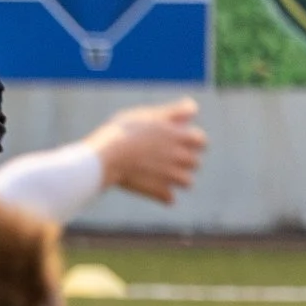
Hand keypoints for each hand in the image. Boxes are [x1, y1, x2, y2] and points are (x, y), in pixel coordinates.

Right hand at [87, 97, 205, 204]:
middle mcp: (181, 156)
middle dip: (183, 162)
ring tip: (158, 175)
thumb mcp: (146, 115)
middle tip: (162, 158)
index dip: (189, 142)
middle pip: (195, 163)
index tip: (174, 141)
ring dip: (176, 180)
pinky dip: (163, 196)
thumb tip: (192, 106)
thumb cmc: (122, 132)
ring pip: (187, 182)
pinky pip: (169, 199)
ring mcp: (171, 175)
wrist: (104, 158)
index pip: (201, 141)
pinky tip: (150, 189)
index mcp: (180, 136)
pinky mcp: (159, 191)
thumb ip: (172, 111)